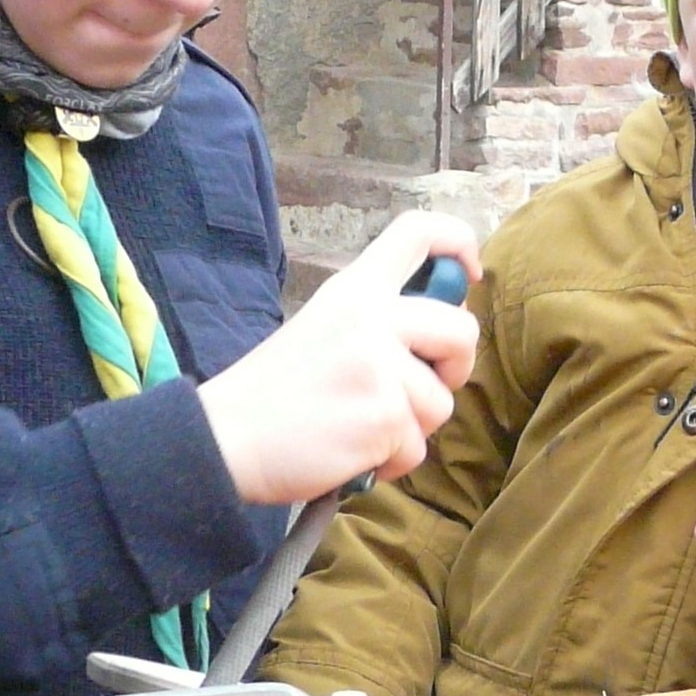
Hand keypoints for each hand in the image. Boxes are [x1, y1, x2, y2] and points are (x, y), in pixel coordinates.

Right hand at [199, 210, 480, 503]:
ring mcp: (380, 367)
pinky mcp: (384, 417)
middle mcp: (371, 317)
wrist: (227, 437)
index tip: (467, 272)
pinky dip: (391, 463)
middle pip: (461, 329)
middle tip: (422, 387)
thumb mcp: (322, 326)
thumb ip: (377, 320)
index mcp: (353, 288)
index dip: (459, 242)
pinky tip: (354, 455)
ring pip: (441, 402)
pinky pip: (417, 448)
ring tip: (363, 430)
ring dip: (411, 428)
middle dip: (455, 367)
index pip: (417, 232)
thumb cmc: (274, 392)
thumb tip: (439, 336)